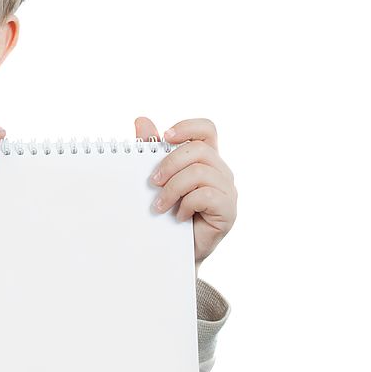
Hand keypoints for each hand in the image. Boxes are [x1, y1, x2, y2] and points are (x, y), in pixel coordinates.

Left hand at [135, 117, 236, 272]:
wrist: (172, 250)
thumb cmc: (166, 211)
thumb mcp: (156, 178)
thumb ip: (150, 150)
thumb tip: (141, 121)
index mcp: (206, 158)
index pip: (207, 129)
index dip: (188, 127)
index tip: (165, 136)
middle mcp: (220, 171)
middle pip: (199, 150)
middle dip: (170, 163)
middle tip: (152, 182)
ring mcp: (227, 191)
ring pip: (201, 172)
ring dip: (173, 188)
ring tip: (159, 205)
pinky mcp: (228, 211)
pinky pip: (207, 195)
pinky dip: (186, 204)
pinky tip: (178, 216)